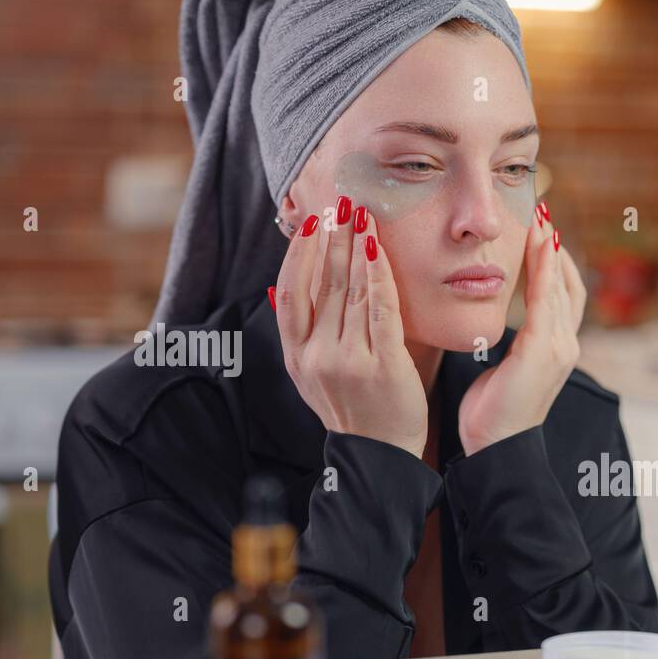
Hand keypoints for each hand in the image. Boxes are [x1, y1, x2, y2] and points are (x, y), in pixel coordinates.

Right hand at [271, 198, 428, 459]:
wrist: (380, 457)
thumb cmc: (354, 409)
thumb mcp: (311, 375)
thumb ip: (299, 334)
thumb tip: (275, 288)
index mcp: (297, 356)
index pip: (292, 292)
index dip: (299, 253)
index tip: (311, 222)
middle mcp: (317, 356)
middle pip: (323, 284)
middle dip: (332, 239)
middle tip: (341, 201)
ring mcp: (349, 361)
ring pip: (350, 291)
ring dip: (355, 247)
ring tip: (361, 214)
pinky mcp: (382, 365)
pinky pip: (380, 310)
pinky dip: (378, 276)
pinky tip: (378, 250)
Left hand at [457, 203, 585, 456]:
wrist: (496, 449)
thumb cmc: (492, 414)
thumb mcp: (503, 369)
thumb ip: (510, 344)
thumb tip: (500, 327)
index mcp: (556, 349)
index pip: (561, 293)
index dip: (553, 260)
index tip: (539, 229)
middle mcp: (565, 345)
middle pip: (568, 282)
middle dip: (555, 245)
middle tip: (540, 209)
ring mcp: (559, 348)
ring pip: (561, 284)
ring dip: (550, 247)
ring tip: (539, 215)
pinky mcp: (543, 351)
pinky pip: (547, 299)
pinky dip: (545, 267)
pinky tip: (539, 241)